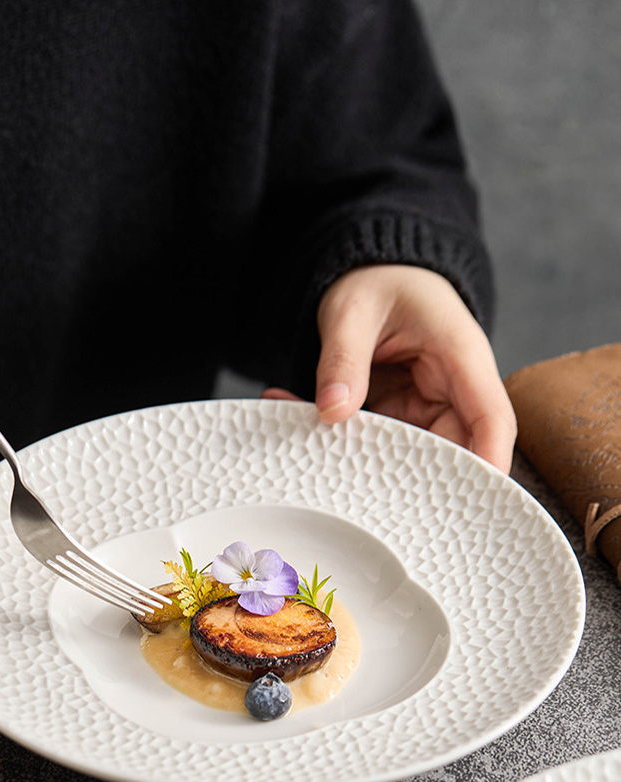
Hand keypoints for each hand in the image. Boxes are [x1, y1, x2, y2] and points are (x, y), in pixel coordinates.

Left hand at [263, 264, 516, 473]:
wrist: (372, 272)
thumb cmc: (378, 281)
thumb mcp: (353, 309)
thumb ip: (343, 356)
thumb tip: (332, 410)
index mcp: (462, 357)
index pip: (492, 420)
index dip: (487, 463)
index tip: (473, 501)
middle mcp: (452, 391)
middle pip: (453, 453)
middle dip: (413, 483)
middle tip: (362, 497)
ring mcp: (424, 409)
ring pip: (408, 458)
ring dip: (362, 461)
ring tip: (312, 448)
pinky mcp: (397, 419)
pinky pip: (375, 443)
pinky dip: (339, 441)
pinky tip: (296, 419)